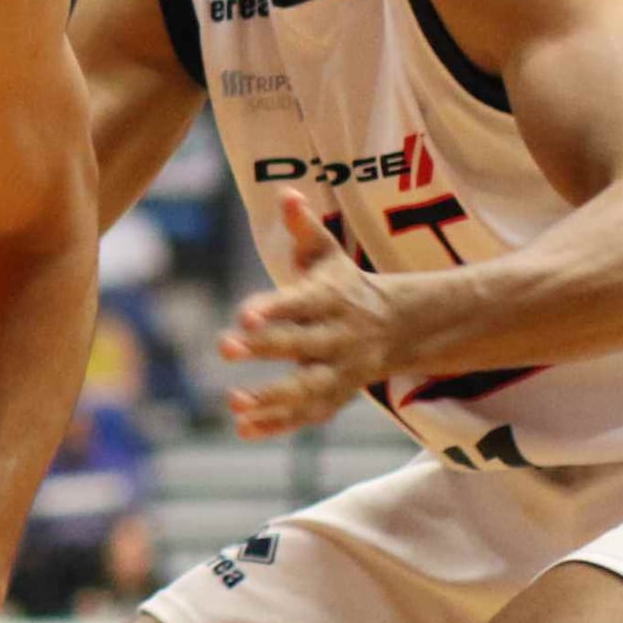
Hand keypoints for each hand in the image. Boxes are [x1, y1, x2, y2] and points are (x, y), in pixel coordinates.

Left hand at [218, 190, 406, 438]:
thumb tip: (287, 193)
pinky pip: (309, 415)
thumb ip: (304, 228)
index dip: (272, 310)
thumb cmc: (344, 284)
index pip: (298, 304)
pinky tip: (244, 428)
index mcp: (329, 300)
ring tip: (233, 403)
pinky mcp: (337, 396)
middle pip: (299, 346)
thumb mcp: (327, 254)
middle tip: (223, 347)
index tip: (243, 316)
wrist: (399, 326)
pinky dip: (279, 425)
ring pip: (307, 389)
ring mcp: (339, 371)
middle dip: (264, 349)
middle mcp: (336, 337)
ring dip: (271, 399)